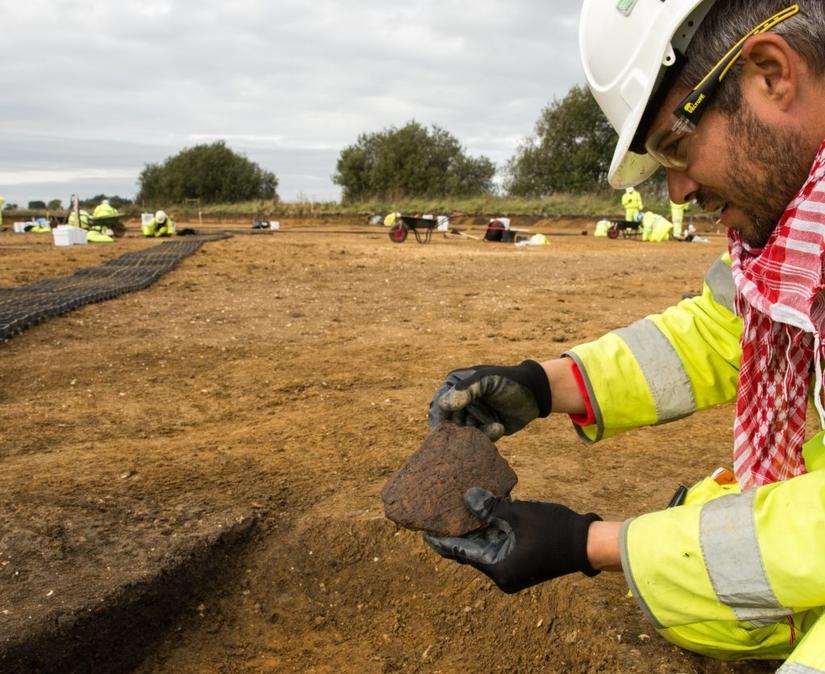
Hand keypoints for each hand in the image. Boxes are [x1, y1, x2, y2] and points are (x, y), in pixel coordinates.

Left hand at [424, 487, 600, 593]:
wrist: (588, 544)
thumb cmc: (553, 529)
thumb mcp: (518, 515)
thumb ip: (490, 508)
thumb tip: (467, 498)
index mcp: (498, 569)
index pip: (460, 552)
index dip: (441, 540)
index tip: (424, 530)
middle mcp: (502, 573)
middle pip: (471, 549)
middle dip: (458, 530)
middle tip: (438, 513)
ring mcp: (513, 568)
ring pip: (487, 545)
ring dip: (476, 527)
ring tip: (456, 508)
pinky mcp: (522, 560)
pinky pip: (500, 543)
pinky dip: (493, 529)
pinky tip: (483, 509)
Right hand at [427, 361, 551, 440]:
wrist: (535, 392)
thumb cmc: (508, 381)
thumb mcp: (486, 380)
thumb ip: (465, 390)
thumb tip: (443, 405)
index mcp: (455, 385)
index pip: (439, 404)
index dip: (440, 417)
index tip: (446, 427)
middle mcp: (460, 402)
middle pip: (448, 422)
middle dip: (458, 429)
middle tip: (472, 429)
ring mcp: (472, 416)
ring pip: (463, 433)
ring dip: (475, 433)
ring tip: (492, 425)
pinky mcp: (483, 429)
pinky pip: (478, 439)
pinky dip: (487, 435)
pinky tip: (498, 426)